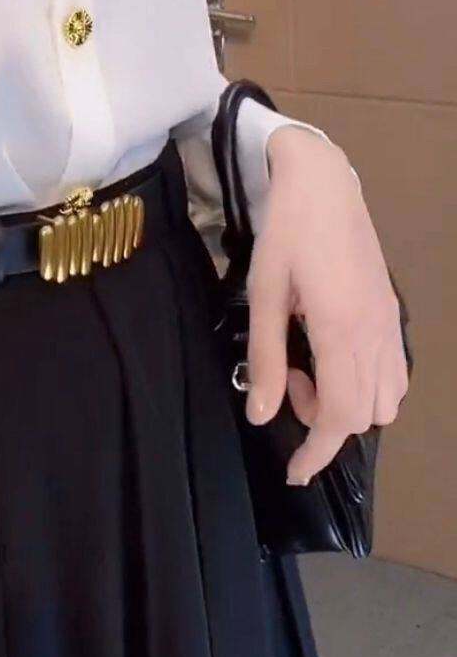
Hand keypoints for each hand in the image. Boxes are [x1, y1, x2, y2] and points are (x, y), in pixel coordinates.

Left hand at [244, 125, 408, 484]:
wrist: (323, 185)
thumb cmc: (285, 234)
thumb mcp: (263, 295)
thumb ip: (266, 358)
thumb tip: (261, 415)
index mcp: (340, 329)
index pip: (341, 415)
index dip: (318, 452)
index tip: (295, 471)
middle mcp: (375, 333)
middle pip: (365, 415)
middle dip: (326, 421)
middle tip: (290, 383)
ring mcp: (389, 323)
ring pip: (387, 399)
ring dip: (349, 404)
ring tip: (309, 368)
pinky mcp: (392, 313)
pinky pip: (394, 373)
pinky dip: (367, 385)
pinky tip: (333, 358)